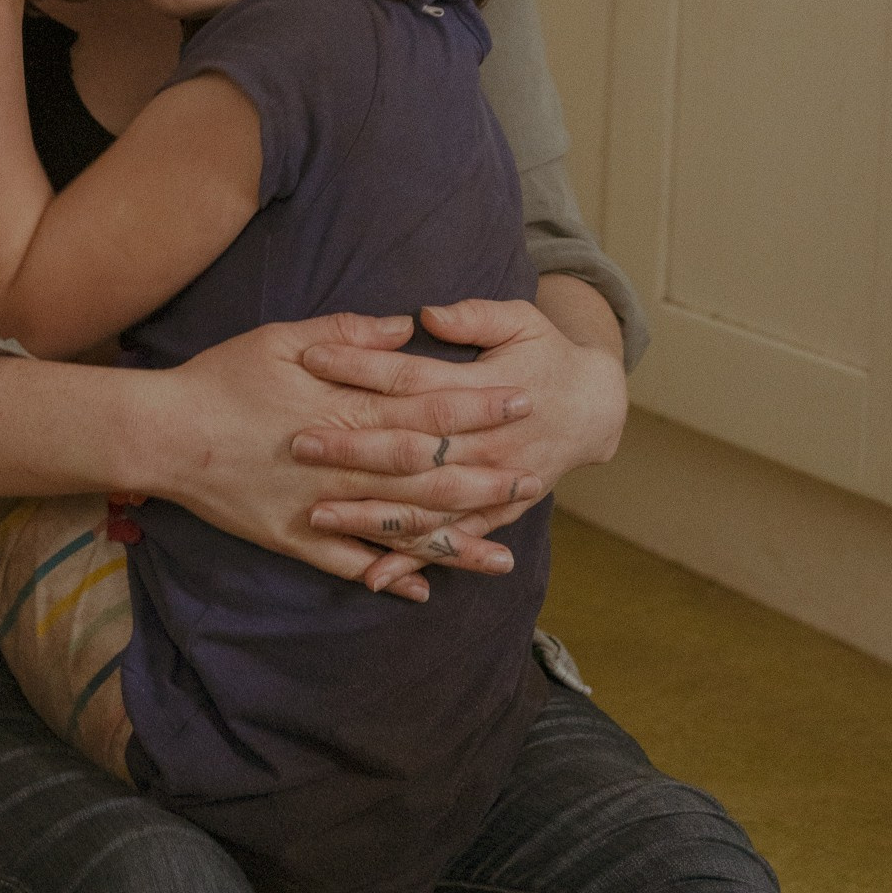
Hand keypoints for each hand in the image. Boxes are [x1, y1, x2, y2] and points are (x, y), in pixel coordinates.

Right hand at [150, 314, 546, 602]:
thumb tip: (406, 328)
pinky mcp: (294, 537)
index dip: (479, 407)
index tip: (522, 402)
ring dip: (453, 541)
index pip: (429, 407)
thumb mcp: (283, 337)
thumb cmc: (222, 376)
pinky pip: (349, 564)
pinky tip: (421, 590)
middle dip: (485, 478)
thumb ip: (349, 335)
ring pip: (399, 528)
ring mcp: (321, 506)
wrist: (162, 434)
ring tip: (501, 556)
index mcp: (347, 409)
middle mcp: (344, 463)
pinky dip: (386, 576)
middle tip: (535, 479)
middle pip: (429, 472)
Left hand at [291, 292, 628, 591]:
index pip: (411, 378)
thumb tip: (428, 315)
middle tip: (298, 444)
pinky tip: (374, 577)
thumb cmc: (546, 355)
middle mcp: (487, 443)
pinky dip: (414, 560)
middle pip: (410, 448)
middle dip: (352, 448)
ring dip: (370, 514)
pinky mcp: (497, 513)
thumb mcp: (520, 320)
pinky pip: (449, 540)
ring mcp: (492, 484)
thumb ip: (475, 316)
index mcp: (485, 388)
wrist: (593, 408)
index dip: (361, 366)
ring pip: (424, 505)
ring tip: (316, 515)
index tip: (311, 357)